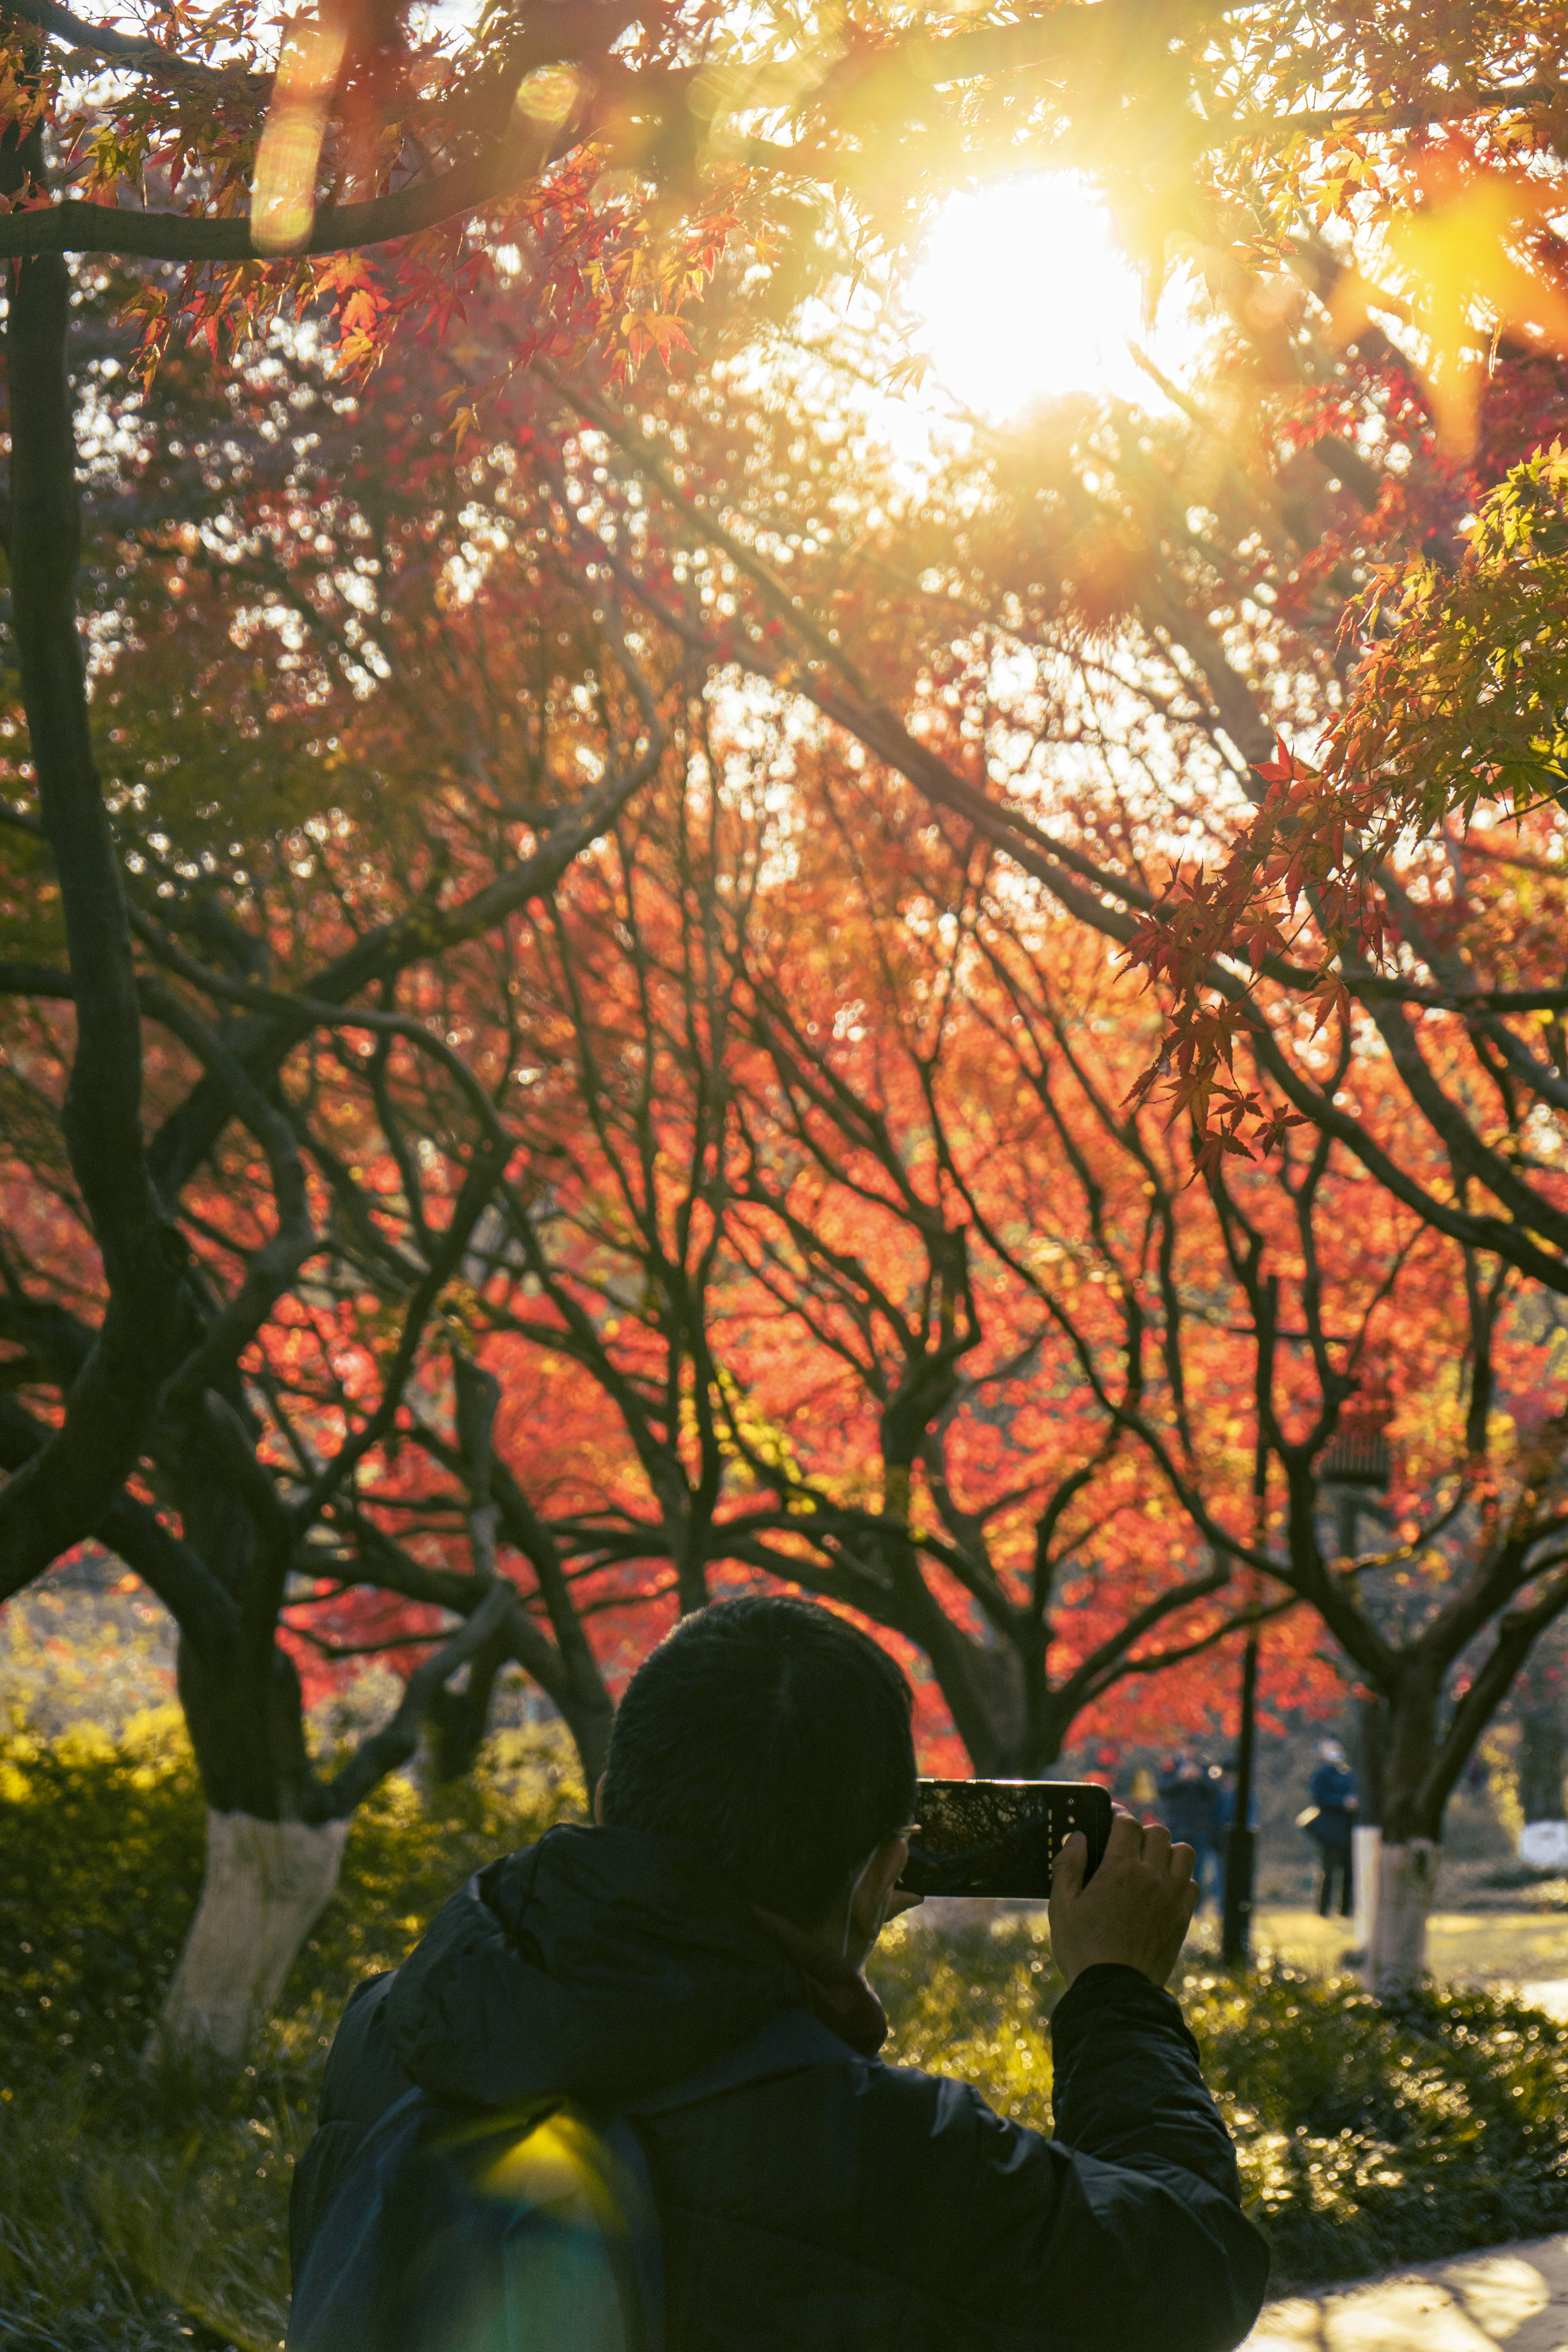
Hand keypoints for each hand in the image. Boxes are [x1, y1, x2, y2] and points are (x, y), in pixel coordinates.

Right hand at [1049, 1807, 1196, 1988]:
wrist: (1115, 1992)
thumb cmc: (1082, 1949)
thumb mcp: (1061, 1907)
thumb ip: (1068, 1866)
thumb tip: (1079, 1837)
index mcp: (1119, 1869)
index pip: (1128, 1823)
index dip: (1118, 1817)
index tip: (1111, 1822)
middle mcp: (1150, 1877)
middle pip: (1158, 1832)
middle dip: (1142, 1833)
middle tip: (1128, 1847)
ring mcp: (1171, 1897)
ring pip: (1184, 1853)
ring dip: (1167, 1852)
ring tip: (1150, 1865)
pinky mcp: (1182, 1917)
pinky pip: (1192, 1884)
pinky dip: (1180, 1880)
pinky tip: (1162, 1891)